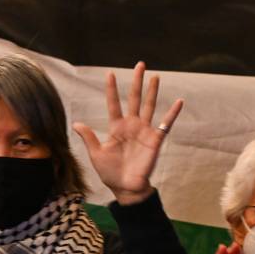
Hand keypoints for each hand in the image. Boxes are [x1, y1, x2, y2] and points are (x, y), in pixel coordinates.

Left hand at [72, 63, 183, 204]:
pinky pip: (165, 124)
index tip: (109, 73)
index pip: (113, 103)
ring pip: (149, 106)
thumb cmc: (110, 173)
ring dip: (152, 91)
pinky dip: (172, 113)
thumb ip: (89, 138)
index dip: (111, 89)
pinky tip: (179, 101)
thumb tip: (76, 123)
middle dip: (136, 82)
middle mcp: (131, 125)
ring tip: (155, 76)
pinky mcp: (155, 140)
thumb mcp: (96, 154)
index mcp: (116, 128)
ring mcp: (144, 131)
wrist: (126, 188)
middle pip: (134, 98)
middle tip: (140, 65)